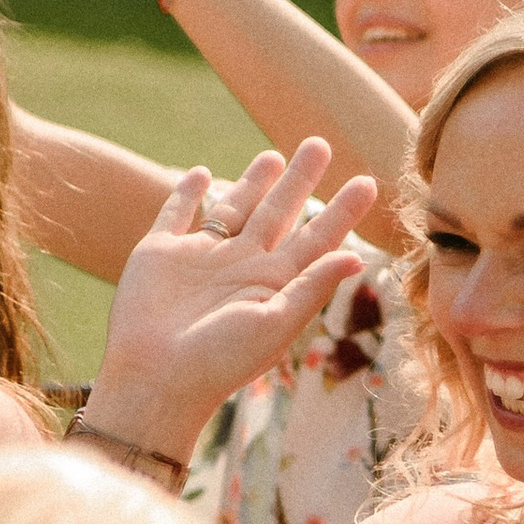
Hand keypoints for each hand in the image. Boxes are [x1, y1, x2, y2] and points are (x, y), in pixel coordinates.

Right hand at [82, 143, 372, 464]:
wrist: (156, 380)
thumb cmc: (221, 361)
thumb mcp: (275, 324)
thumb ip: (312, 287)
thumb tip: (356, 256)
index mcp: (273, 283)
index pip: (316, 238)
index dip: (341, 211)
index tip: (367, 181)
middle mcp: (241, 266)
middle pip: (278, 212)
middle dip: (300, 180)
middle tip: (320, 143)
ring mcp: (201, 258)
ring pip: (234, 207)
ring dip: (253, 182)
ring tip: (275, 155)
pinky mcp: (160, 254)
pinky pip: (177, 214)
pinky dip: (187, 193)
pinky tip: (201, 173)